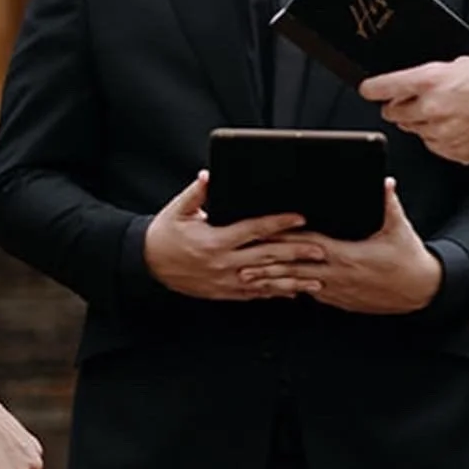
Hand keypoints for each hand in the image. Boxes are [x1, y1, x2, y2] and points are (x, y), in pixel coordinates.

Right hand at [144, 173, 325, 300]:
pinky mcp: (224, 292)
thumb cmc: (165, 234)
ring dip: (292, 281)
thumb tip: (209, 175)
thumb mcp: (178, 209)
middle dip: (296, 254)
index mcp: (215, 240)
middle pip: (267, 258)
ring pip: (265, 281)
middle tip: (321, 250)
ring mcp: (225, 281)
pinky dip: (274, 293)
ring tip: (316, 280)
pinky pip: (254, 294)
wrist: (148, 264)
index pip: (254, 230)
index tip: (299, 218)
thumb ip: (197, 192)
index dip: (278, 224)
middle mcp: (223, 263)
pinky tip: (292, 292)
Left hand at [242, 180, 441, 313]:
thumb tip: (383, 181)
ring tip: (248, 278)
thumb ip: (388, 203)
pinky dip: (290, 290)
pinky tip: (274, 287)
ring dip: (272, 280)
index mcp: (349, 255)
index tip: (267, 232)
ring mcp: (337, 290)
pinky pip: (309, 293)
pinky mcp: (339, 300)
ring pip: (297, 285)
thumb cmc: (408, 258)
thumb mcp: (399, 227)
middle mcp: (338, 275)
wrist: (420, 291)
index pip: (310, 244)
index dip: (287, 238)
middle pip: (295, 267)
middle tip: (242, 261)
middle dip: (268, 264)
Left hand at [360, 56, 468, 164]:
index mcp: (430, 81)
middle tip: (414, 102)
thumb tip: (416, 86)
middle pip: (394, 113)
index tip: (367, 90)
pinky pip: (435, 146)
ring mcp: (442, 134)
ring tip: (449, 112)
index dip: (372, 89)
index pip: (384, 86)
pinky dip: (440, 138)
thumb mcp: (462, 65)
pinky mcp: (455, 153)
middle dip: (399, 107)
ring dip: (423, 123)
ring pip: (415, 131)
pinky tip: (460, 127)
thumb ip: (434, 77)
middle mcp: (431, 108)